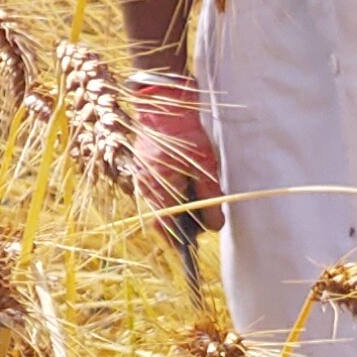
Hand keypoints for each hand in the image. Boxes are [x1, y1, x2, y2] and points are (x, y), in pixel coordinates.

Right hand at [132, 71, 221, 226]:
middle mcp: (144, 186)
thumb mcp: (205, 167)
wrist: (166, 103)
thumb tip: (214, 225)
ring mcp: (143, 176)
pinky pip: (159, 188)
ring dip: (180, 208)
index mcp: (156, 189)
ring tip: (200, 206)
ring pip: (163, 202)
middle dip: (183, 224)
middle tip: (204, 226)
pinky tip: (188, 187)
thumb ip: (209, 198)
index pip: (166, 227)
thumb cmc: (185, 133)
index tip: (192, 254)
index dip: (180, 241)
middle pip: (164, 216)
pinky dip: (174, 194)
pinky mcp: (146, 166)